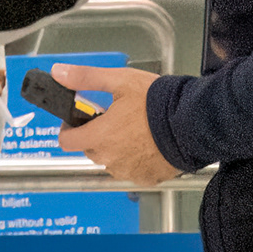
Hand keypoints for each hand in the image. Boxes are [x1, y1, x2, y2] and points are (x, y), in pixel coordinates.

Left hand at [69, 63, 177, 186]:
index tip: (80, 120)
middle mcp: (110, 159)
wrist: (194, 123)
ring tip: (137, 130)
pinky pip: (132, 170)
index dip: (69, 128)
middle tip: (116, 118)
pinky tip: (149, 144)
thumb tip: (59, 73)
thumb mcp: (120, 80)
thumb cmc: (158, 102)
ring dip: (116, 148)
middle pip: (90, 150)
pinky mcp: (146, 178)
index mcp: (99, 136)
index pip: (67, 141)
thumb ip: (86, 78)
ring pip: (111, 161)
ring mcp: (128, 171)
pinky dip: (136, 159)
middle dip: (97, 135)